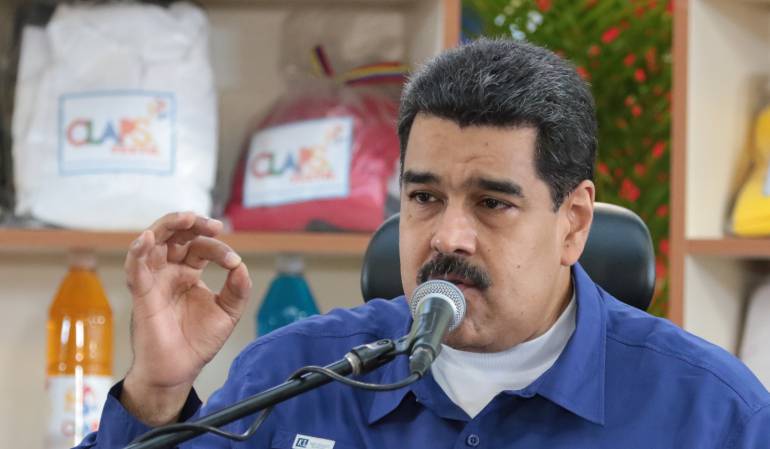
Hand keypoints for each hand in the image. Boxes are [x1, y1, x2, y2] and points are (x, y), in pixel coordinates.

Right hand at [121, 212, 251, 424]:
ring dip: (167, 226)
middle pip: (175, 235)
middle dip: (192, 224)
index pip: (201, 248)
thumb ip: (237, 290)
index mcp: (188, 272)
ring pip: (153, 242)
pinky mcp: (142, 294)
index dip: (218, 249)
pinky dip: (138, 251)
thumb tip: (241, 266)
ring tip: (185, 218)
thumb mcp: (228, 313)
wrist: (179, 370)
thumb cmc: (198, 342)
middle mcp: (169, 271)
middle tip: (212, 225)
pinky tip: (147, 239)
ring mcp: (154, 280)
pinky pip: (135, 268)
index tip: (233, 262)